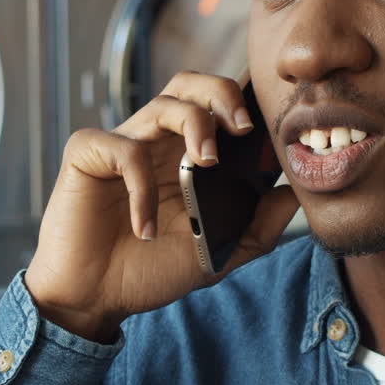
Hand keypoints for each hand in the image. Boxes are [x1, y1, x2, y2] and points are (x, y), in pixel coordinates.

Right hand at [23, 72, 300, 341]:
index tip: (272, 124)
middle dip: (221, 93)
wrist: (94, 300)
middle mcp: (154, 142)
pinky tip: (147, 228)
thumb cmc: (148, 270)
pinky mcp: (87, 156)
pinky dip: (143, 187)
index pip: (215, 105)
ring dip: (195, 126)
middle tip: (243, 128)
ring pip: (162, 104)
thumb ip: (257, 228)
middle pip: (188, 85)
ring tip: (208, 163)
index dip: (243, 102)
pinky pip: (123, 150)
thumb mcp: (216, 253)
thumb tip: (297, 196)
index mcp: (183, 155)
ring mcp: (120, 145)